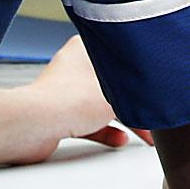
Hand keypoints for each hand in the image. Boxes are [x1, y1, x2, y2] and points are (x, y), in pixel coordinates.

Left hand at [0, 35, 144, 180]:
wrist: (31, 126)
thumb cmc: (67, 100)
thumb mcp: (117, 95)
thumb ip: (137, 95)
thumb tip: (155, 95)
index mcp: (86, 49)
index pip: (120, 55)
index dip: (141, 70)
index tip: (157, 81)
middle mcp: (75, 68)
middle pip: (113, 84)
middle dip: (134, 102)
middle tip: (153, 113)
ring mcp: (66, 93)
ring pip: (102, 105)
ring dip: (123, 120)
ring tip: (143, 133)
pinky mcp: (60, 116)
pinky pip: (89, 123)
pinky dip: (106, 131)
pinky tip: (120, 139)